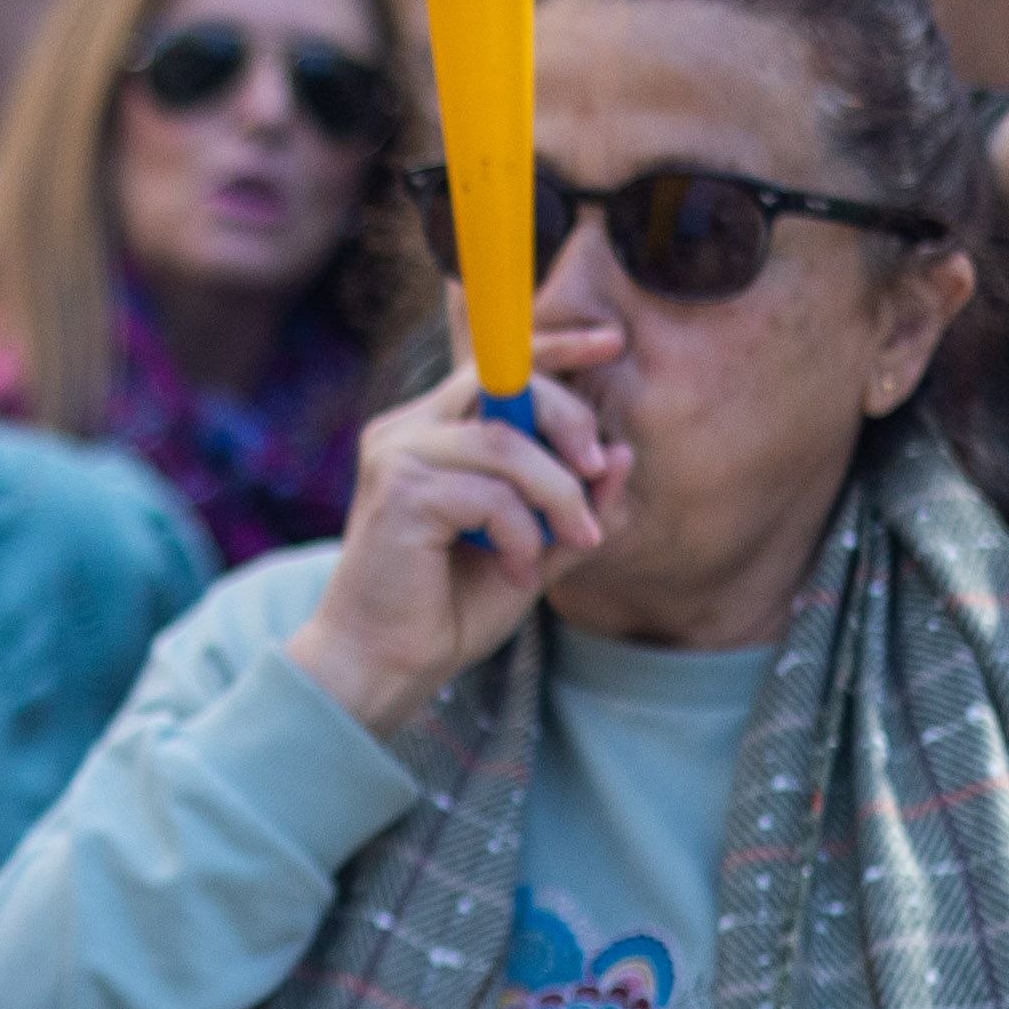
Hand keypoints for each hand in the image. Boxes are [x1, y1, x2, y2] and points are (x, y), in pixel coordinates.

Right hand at [280, 340, 627, 736]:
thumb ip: (573, 504)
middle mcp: (408, 429)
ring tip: (572, 540)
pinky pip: (490, 493)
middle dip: (570, 421)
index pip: (496, 365)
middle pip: (504, 381)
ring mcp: (397, 455)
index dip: (554, 346)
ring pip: (506, 442)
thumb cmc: (449, 608)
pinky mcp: (398, 492)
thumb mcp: (534, 549)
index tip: (611, 343)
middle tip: (599, 473)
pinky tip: (515, 571)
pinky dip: (521, 534)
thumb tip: (622, 455)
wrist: (386, 665)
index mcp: (433, 432)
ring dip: (557, 493)